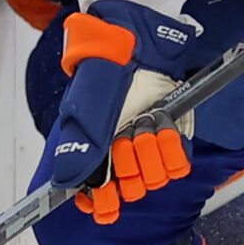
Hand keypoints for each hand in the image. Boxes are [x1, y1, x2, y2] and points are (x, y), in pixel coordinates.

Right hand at [44, 2, 201, 221]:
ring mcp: (147, 146)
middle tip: (125, 140)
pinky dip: (170, 148)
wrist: (138, 41)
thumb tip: (66, 183)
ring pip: (153, 179)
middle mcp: (120, 153)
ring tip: (143, 128)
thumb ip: (79, 146)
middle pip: (129, 189)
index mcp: (93, 150)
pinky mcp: (172, 137)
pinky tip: (162, 128)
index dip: (101, 202)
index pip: (97, 194)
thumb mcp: (86, 106)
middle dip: (129, 168)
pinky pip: (176, 164)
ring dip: (149, 155)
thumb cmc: (106, 70)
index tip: (103, 203)